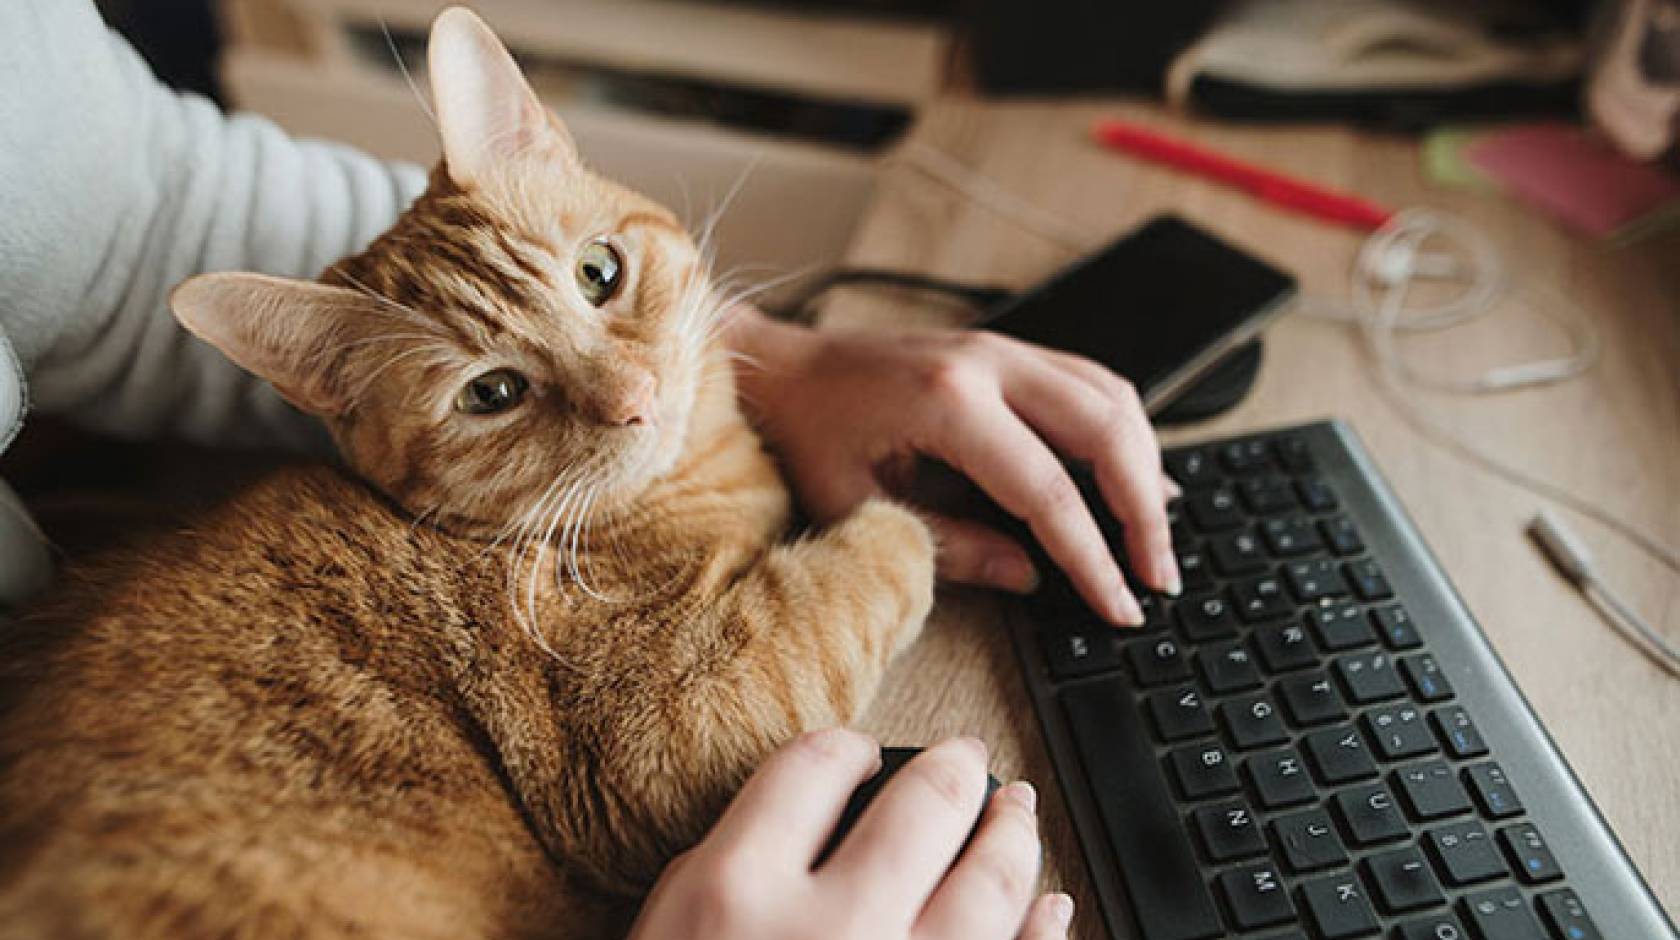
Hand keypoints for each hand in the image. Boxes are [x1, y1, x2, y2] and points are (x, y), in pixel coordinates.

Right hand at [628, 730, 1071, 939]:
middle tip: (969, 758)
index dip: (847, 748)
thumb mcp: (662, 932)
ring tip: (1018, 811)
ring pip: (988, 884)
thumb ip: (723, 874)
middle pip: (923, 807)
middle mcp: (828, 932)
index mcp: (734, 895)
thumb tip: (797, 821)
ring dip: (1011, 837)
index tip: (860, 753)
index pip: (813, 766)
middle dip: (955, 771)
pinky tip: (1049, 906)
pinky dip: (1041, 931)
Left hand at [725, 306, 1179, 625]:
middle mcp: (986, 362)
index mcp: (946, 403)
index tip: (1120, 606)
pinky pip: (1091, 383)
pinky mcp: (1005, 351)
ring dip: (1147, 468)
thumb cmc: (804, 435)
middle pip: (1106, 432)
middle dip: (1144, 513)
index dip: (1093, 558)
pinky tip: (1139, 478)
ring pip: (1111, 397)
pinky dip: (1125, 433)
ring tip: (1157, 538)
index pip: (1049, 491)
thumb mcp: (859, 510)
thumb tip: (1030, 577)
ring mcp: (1001, 348)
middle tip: (1158, 578)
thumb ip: (949, 547)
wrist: (777, 368)